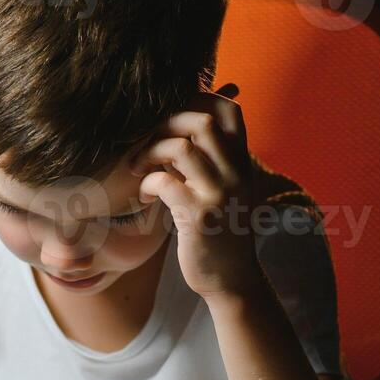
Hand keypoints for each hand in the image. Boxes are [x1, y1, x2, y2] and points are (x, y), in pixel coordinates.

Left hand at [131, 83, 265, 301]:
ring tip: (139, 168)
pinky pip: (165, 183)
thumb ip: (211, 159)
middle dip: (165, 123)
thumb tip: (184, 126)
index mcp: (241, 162)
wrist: (231, 280)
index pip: (230, 109)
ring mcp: (218, 194)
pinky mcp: (198, 218)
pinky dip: (147, 185)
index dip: (198, 99)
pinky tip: (146, 199)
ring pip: (180, 147)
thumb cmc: (219, 233)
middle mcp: (235, 173)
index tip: (171, 115)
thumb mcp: (224, 190)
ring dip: (150, 152)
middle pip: (201, 119)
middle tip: (145, 142)